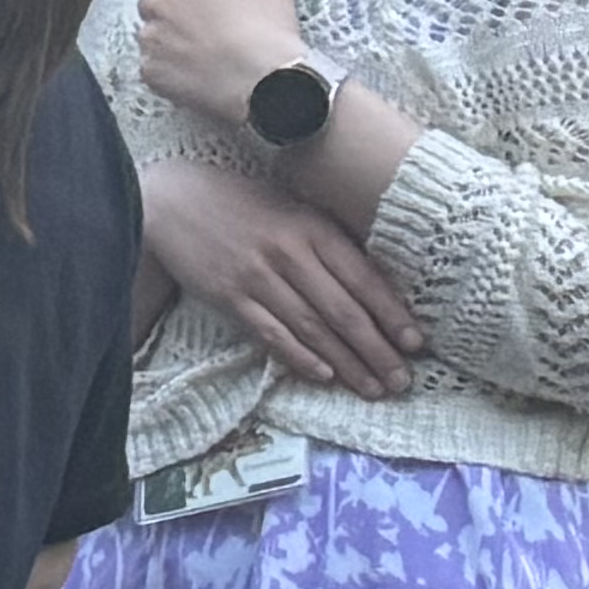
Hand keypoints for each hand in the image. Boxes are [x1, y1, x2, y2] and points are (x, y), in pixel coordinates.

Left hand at [134, 0, 313, 129]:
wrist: (263, 82)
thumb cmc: (269, 31)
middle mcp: (164, 4)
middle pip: (150, 2)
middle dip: (165, 12)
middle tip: (194, 28)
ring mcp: (153, 39)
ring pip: (148, 36)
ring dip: (163, 41)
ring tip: (193, 56)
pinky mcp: (150, 71)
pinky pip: (149, 68)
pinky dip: (163, 71)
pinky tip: (188, 77)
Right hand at [138, 151, 420, 398]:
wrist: (172, 200)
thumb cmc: (241, 204)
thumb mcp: (292, 209)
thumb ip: (328, 242)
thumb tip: (372, 285)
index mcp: (312, 227)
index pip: (364, 279)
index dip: (392, 315)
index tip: (416, 344)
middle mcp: (289, 252)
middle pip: (343, 311)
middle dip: (377, 350)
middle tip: (402, 381)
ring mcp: (257, 277)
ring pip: (312, 328)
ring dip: (346, 363)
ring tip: (372, 388)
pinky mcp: (228, 296)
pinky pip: (271, 333)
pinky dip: (299, 356)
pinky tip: (324, 375)